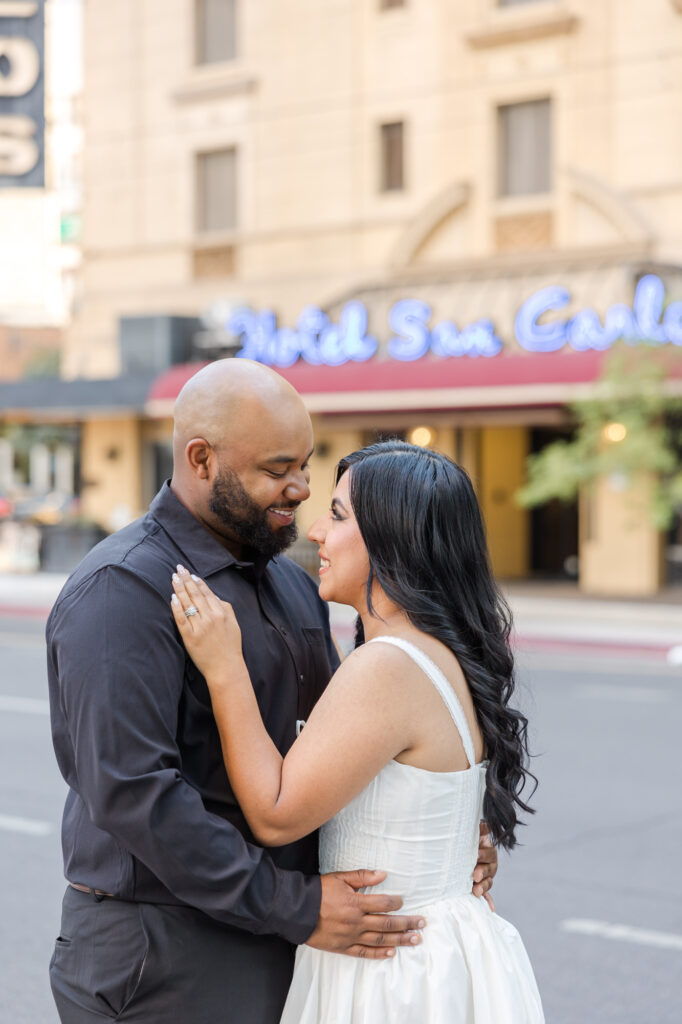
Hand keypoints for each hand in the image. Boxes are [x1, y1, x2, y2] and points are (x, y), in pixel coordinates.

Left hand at [170, 566, 243, 682]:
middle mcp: (210, 617)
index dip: (197, 581)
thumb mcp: (234, 623)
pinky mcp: (190, 637)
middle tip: (178, 568)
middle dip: (185, 580)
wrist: (226, 667)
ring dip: (179, 589)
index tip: (190, 573)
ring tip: (173, 578)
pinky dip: (176, 608)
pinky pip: (181, 619)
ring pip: (187, 604)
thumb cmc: (231, 646)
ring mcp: (199, 627)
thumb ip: (225, 607)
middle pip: (195, 594)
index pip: (206, 592)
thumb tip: (213, 595)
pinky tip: (172, 598)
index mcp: (221, 612)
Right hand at [306, 870, 425, 958]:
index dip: (396, 902)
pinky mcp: (343, 947)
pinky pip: (364, 953)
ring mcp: (350, 936)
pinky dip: (379, 953)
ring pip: (380, 939)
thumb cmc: (318, 891)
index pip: (383, 903)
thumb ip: (362, 877)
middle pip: (387, 923)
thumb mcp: (339, 878)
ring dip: (400, 939)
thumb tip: (383, 874)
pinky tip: (391, 952)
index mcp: (356, 902)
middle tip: (422, 924)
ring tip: (415, 940)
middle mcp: (356, 921)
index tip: (405, 901)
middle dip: (407, 923)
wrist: (296, 910)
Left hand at [472, 822, 496, 910]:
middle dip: (482, 872)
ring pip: (488, 882)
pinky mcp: (481, 886)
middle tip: (474, 875)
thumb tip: (484, 824)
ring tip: (476, 891)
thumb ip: (479, 830)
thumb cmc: (464, 839)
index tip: (475, 856)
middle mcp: (489, 863)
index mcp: (487, 850)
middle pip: (489, 869)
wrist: (459, 851)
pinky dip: (488, 901)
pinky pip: (486, 895)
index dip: (483, 855)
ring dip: (483, 887)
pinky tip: (491, 908)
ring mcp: (486, 876)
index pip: (489, 853)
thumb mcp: (471, 833)